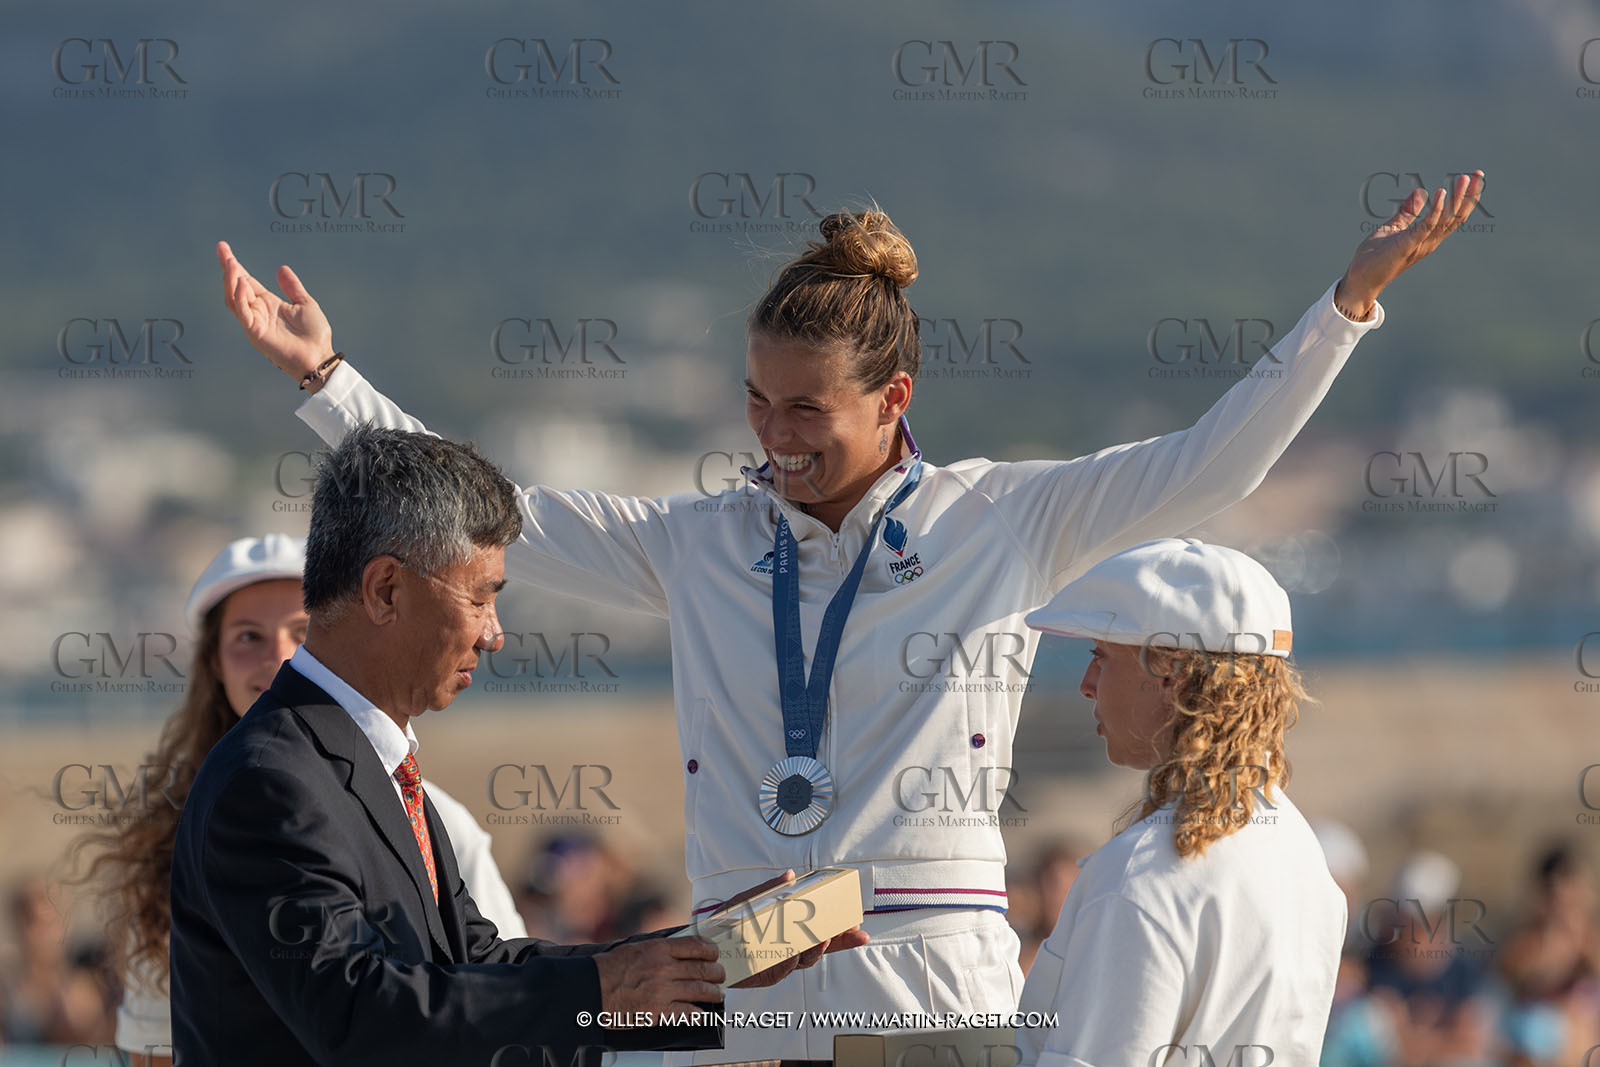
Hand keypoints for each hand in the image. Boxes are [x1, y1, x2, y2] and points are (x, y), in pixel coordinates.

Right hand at [216, 240, 335, 387]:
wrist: (319, 357)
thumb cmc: (314, 335)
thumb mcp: (305, 304)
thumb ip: (292, 287)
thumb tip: (281, 268)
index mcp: (268, 304)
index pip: (246, 281)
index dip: (235, 265)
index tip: (224, 248)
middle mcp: (257, 311)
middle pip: (235, 286)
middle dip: (228, 268)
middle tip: (221, 249)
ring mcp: (254, 321)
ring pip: (234, 298)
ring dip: (231, 279)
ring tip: (230, 262)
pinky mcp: (255, 332)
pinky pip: (242, 311)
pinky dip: (240, 296)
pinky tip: (241, 281)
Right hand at [592, 937, 725, 1022]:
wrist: (591, 989)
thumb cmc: (610, 968)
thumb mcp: (636, 947)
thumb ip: (660, 948)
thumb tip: (682, 949)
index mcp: (658, 948)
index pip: (696, 945)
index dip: (711, 950)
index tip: (715, 954)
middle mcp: (664, 967)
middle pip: (703, 969)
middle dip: (717, 973)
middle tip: (720, 976)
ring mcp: (662, 990)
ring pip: (700, 990)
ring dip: (714, 993)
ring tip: (718, 994)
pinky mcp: (658, 1011)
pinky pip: (688, 1012)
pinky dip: (700, 1014)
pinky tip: (703, 1014)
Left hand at [700, 870, 871, 989]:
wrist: (703, 945)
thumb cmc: (726, 923)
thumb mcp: (747, 901)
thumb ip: (769, 890)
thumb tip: (791, 875)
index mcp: (789, 932)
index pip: (821, 933)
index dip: (841, 932)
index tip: (858, 925)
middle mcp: (789, 949)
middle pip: (821, 948)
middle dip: (839, 941)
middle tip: (853, 932)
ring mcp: (779, 963)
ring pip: (805, 959)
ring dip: (817, 948)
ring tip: (825, 937)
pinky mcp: (765, 975)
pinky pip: (782, 969)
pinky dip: (790, 961)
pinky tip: (795, 952)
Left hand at [1336, 169, 1484, 320]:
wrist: (1360, 279)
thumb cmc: (1375, 256)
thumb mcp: (1393, 228)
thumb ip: (1407, 212)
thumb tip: (1420, 192)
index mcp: (1428, 236)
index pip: (1453, 216)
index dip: (1465, 197)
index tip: (1474, 177)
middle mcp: (1429, 241)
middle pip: (1456, 216)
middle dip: (1468, 195)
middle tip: (1478, 174)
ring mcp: (1419, 244)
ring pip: (1445, 220)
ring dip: (1456, 198)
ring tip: (1463, 178)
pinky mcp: (1406, 245)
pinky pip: (1425, 227)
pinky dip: (1434, 211)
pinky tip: (1440, 194)